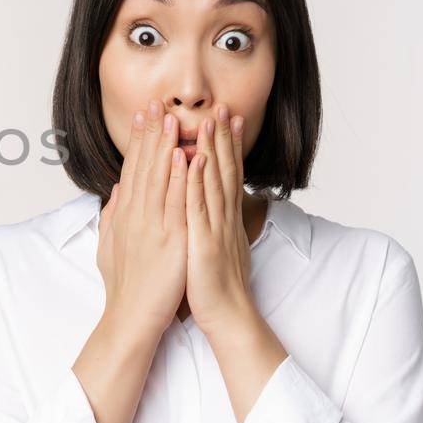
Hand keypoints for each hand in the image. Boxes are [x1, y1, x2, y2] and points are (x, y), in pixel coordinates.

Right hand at [96, 98, 189, 333]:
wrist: (130, 317)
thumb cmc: (125, 285)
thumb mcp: (111, 245)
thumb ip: (113, 216)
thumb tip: (116, 192)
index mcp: (125, 215)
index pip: (133, 169)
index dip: (139, 140)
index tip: (145, 115)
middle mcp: (135, 215)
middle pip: (143, 166)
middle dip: (150, 133)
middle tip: (156, 103)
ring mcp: (151, 226)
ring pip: (159, 178)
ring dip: (165, 146)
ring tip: (170, 118)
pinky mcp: (169, 240)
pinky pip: (175, 203)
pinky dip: (180, 178)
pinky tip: (184, 156)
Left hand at [184, 103, 257, 331]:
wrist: (228, 316)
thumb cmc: (215, 285)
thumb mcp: (212, 246)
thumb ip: (208, 223)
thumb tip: (202, 206)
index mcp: (221, 219)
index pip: (224, 175)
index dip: (224, 146)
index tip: (224, 119)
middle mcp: (222, 218)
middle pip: (223, 170)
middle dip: (222, 137)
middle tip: (222, 106)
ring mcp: (214, 228)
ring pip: (213, 181)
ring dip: (212, 149)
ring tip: (209, 120)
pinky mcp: (203, 242)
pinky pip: (199, 206)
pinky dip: (196, 181)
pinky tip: (194, 159)